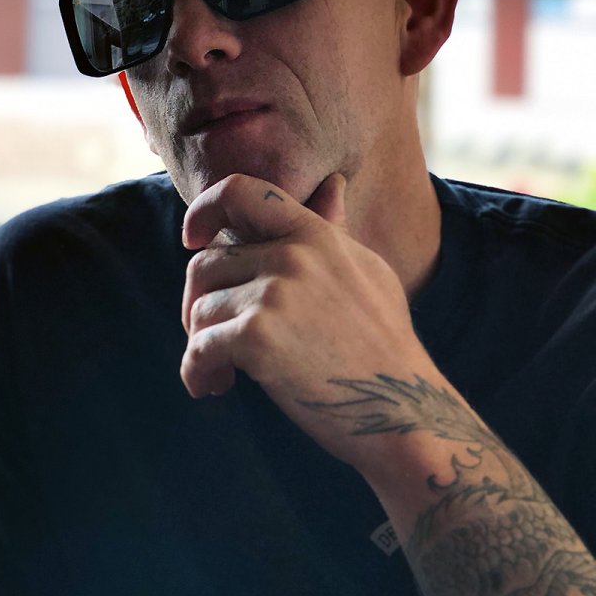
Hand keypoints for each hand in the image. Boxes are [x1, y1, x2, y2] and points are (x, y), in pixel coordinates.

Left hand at [179, 173, 435, 467]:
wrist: (403, 412)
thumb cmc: (382, 344)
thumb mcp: (366, 271)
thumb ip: (333, 228)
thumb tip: (332, 183)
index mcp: (315, 235)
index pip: (241, 191)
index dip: (204, 209)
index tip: (192, 239)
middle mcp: (293, 256)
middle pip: (205, 264)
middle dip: (199, 303)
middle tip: (212, 338)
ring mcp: (274, 295)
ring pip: (199, 308)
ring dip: (200, 344)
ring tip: (222, 371)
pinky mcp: (257, 337)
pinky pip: (199, 347)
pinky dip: (195, 371)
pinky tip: (210, 387)